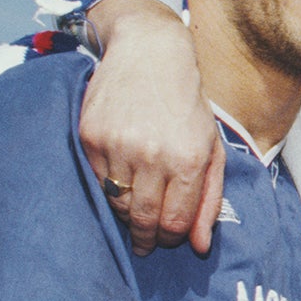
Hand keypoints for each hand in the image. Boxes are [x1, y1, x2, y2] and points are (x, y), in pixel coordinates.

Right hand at [79, 0, 224, 255]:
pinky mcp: (90, 136)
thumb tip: (199, 247)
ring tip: (134, 210)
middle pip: (144, 219)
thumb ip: (209, 199)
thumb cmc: (186, 104)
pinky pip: (97, 180)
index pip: (175, 222)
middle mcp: (153, 155)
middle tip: (145, 243)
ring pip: (117, 204)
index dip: (172, 238)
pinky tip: (119, 181)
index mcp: (188, 159)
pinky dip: (108, 188)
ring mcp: (118, 145)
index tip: (169, 239)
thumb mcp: (210, 148)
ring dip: (126, 214)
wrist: (149, 53)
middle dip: (146, 238)